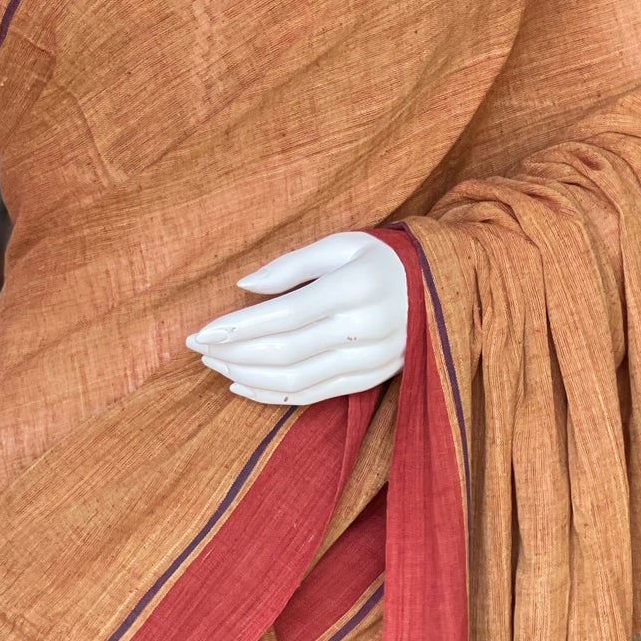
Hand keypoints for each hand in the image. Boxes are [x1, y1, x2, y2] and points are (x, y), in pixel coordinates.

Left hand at [186, 232, 406, 405]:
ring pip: (296, 380)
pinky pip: (315, 396)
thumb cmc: (381, 258)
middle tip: (199, 347)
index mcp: (357, 287)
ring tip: (216, 363)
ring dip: (248, 376)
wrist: (441, 285)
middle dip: (235, 352)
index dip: (238, 327)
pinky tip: (243, 384)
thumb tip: (243, 286)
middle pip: (285, 351)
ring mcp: (372, 359)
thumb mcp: (342, 244)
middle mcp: (366, 328)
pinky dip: (274, 395)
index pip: (284, 315)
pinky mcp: (372, 379)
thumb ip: (291, 264)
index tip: (201, 331)